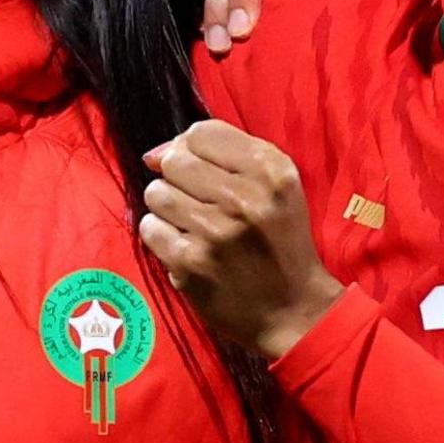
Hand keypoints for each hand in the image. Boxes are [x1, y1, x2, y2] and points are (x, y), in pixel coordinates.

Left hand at [139, 120, 345, 357]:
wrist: (293, 310)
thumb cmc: (281, 241)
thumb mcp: (277, 186)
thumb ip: (224, 154)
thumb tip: (154, 153)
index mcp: (270, 171)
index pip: (202, 133)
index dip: (193, 148)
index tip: (202, 171)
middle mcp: (243, 198)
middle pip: (174, 161)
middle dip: (179, 179)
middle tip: (200, 203)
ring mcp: (214, 232)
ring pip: (156, 193)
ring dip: (168, 208)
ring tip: (193, 225)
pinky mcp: (190, 263)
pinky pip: (150, 228)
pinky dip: (162, 236)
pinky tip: (185, 246)